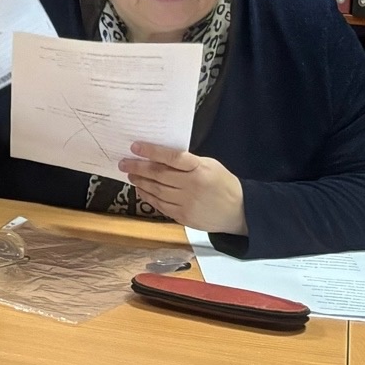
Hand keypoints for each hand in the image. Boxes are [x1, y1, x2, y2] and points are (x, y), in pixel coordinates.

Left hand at [119, 143, 246, 234]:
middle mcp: (192, 186)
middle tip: (124, 163)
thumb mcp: (210, 165)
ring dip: (140, 182)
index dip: (152, 152)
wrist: (239, 211)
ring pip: (156, 191)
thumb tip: (160, 156)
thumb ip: (188, 162)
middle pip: (159, 175)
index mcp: (200, 170)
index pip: (172, 158)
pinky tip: (141, 190)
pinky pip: (160, 205)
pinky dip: (148, 196)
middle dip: (138, 168)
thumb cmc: (223, 184)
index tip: (135, 147)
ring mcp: (187, 203)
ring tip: (131, 174)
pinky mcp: (183, 217)